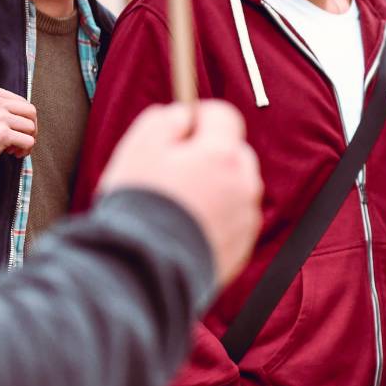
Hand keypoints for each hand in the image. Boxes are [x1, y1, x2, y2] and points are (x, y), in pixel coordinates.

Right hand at [0, 84, 36, 170]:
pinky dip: (25, 150)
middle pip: (30, 112)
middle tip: (22, 139)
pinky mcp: (1, 134)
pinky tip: (13, 154)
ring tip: (14, 149)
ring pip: (31, 128)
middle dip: (31, 128)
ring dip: (27, 140)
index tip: (16, 129)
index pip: (21, 101)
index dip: (23, 118)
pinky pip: (28, 142)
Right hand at [97, 101, 262, 286]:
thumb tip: (182, 116)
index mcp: (222, 155)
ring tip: (175, 206)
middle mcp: (243, 184)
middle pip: (234, 153)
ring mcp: (245, 219)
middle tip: (173, 171)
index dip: (200, 118)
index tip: (180, 130)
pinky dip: (213, 220)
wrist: (144, 270)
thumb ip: (166, 119)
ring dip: (212, 188)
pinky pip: (231, 222)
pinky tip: (183, 229)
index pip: (225, 116)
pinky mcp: (241, 249)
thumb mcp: (140, 146)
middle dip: (208, 155)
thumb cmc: (140, 205)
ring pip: (234, 189)